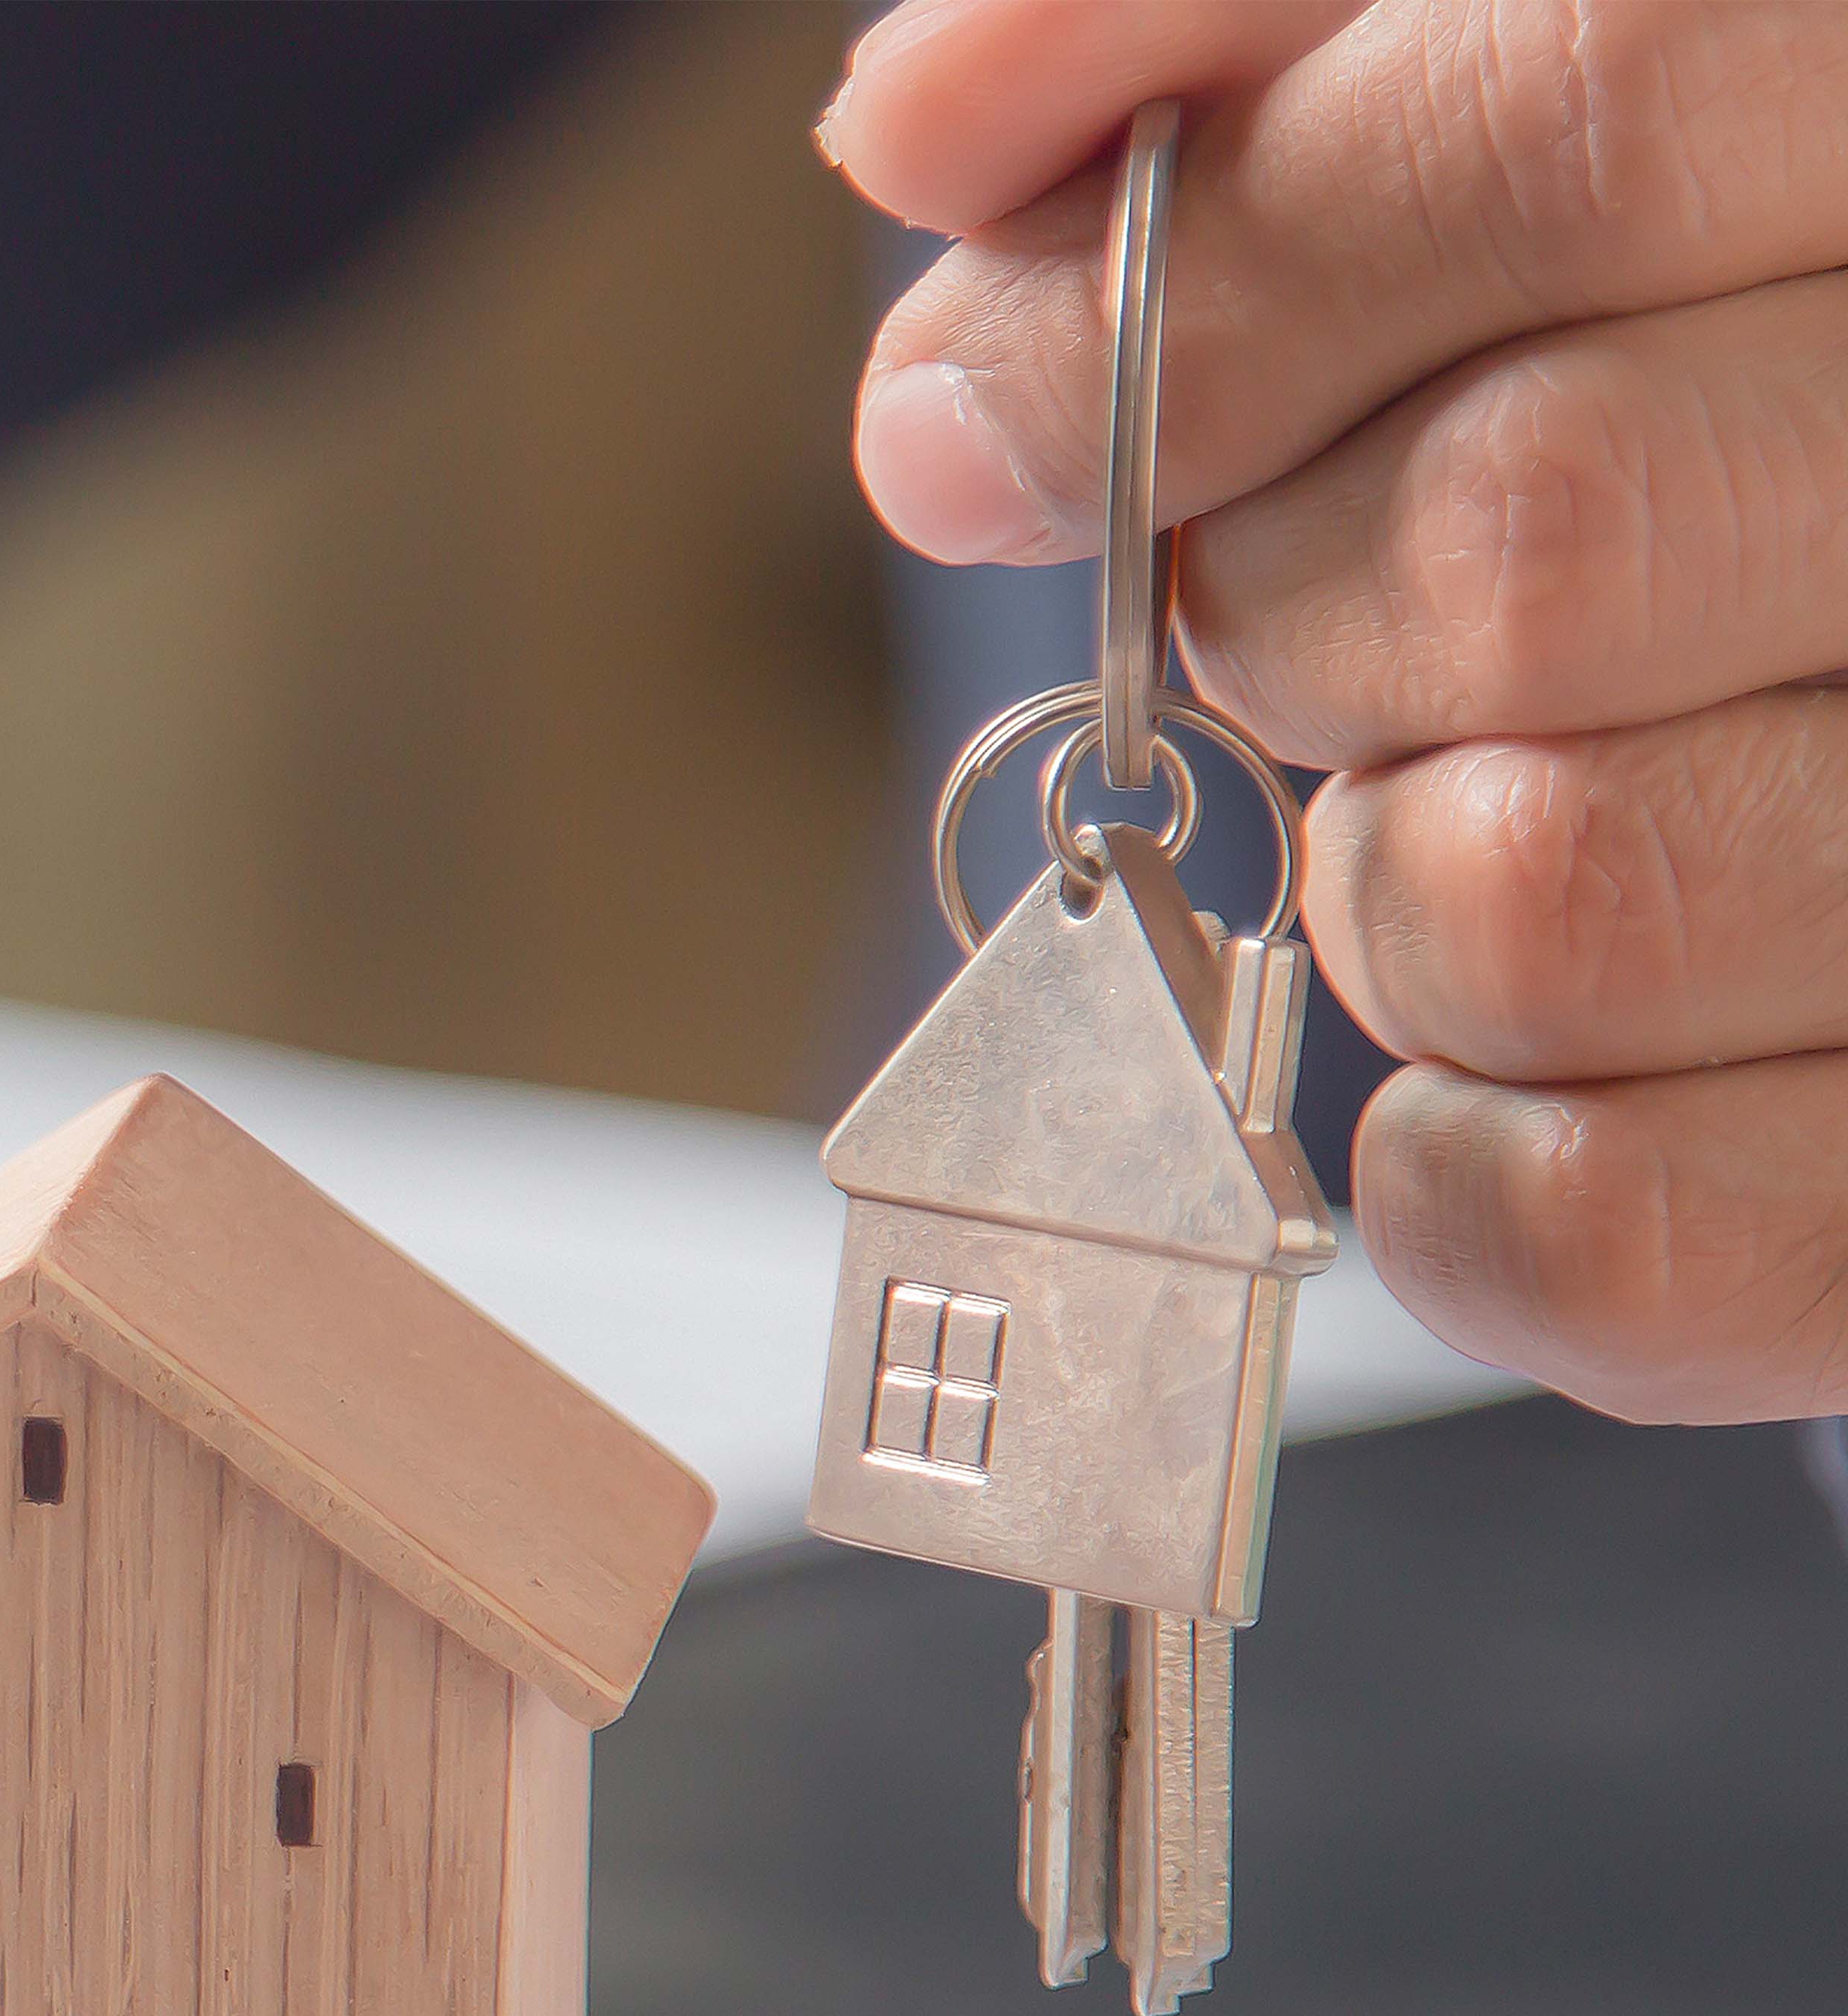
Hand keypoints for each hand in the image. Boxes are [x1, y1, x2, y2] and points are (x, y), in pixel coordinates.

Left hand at [827, 0, 1847, 1422]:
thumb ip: (1225, 51)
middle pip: (1533, 536)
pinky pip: (1602, 1224)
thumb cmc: (1647, 368)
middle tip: (1321, 615)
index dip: (1214, 283)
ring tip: (1478, 798)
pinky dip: (1448, 1172)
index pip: (1579, 116)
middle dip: (1289, 607)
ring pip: (1529, 898)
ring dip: (1377, 883)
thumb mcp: (1472, 89)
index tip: (985, 410)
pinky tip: (1502, 1054)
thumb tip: (931, 129)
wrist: (1817, 632)